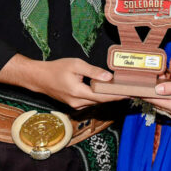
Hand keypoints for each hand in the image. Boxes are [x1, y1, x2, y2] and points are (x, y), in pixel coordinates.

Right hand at [5, 56, 126, 109]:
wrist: (40, 78)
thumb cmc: (57, 69)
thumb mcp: (76, 65)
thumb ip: (93, 71)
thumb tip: (109, 78)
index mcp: (78, 92)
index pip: (103, 96)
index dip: (117, 96)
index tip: (130, 94)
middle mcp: (77, 102)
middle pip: (101, 101)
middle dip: (115, 97)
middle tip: (130, 92)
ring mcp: (75, 105)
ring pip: (96, 102)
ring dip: (107, 97)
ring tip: (121, 90)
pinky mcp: (74, 105)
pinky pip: (90, 102)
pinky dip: (98, 97)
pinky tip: (105, 91)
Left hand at [142, 75, 170, 118]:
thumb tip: (156, 89)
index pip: (156, 101)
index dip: (144, 94)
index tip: (134, 90)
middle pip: (158, 102)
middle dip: (151, 91)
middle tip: (145, 80)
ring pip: (163, 102)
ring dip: (159, 92)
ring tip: (157, 79)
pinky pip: (169, 102)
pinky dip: (166, 94)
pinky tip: (166, 83)